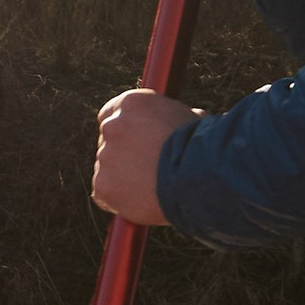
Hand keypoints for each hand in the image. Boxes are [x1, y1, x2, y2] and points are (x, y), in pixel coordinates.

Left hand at [94, 88, 198, 226]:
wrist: (198, 175)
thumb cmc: (202, 147)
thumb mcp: (191, 120)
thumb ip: (175, 118)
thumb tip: (192, 116)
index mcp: (131, 103)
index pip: (112, 113)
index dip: (125, 131)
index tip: (134, 143)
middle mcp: (112, 125)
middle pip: (108, 142)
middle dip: (122, 155)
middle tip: (145, 170)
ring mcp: (105, 155)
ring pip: (107, 169)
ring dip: (122, 178)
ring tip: (151, 188)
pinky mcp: (103, 184)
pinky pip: (105, 194)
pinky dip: (118, 200)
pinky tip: (141, 200)